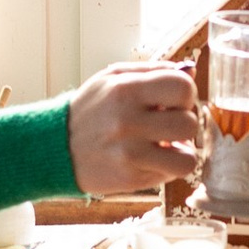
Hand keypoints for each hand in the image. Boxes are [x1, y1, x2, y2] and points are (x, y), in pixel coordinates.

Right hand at [68, 63, 198, 194]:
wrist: (57, 147)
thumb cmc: (91, 109)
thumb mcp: (113, 78)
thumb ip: (154, 71)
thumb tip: (191, 70)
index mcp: (125, 89)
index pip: (183, 87)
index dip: (186, 94)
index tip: (173, 101)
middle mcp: (128, 121)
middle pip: (189, 123)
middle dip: (184, 123)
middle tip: (168, 124)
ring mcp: (129, 153)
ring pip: (188, 158)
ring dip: (181, 151)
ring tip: (165, 145)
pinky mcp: (130, 178)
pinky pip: (171, 175)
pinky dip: (166, 167)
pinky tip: (151, 158)